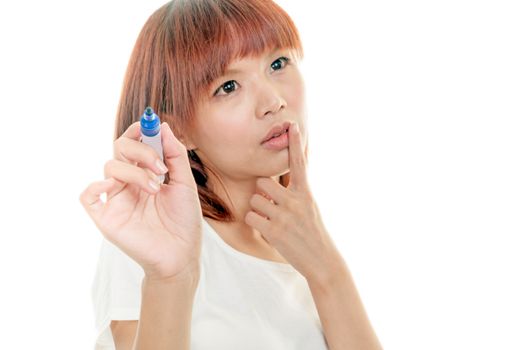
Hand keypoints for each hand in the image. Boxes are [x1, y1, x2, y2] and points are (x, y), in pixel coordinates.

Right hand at [79, 121, 201, 280]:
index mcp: (146, 173)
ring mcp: (116, 199)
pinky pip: (88, 196)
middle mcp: (128, 183)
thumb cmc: (184, 221)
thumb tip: (164, 126)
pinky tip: (115, 188)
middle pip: (119, 148)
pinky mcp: (106, 218)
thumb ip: (175, 155)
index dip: (140, 130)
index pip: (135, 143)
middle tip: (160, 166)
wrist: (182, 254)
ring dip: (134, 172)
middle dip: (140, 150)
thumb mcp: (185, 184)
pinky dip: (96, 186)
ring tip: (156, 189)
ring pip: (110, 168)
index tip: (151, 124)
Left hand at [245, 122, 343, 282]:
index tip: (293, 125)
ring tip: (271, 220)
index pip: (299, 164)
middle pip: (262, 182)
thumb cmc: (313, 232)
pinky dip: (255, 223)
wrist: (322, 260)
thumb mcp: (310, 207)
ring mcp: (285, 216)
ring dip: (258, 209)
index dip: (295, 144)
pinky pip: (251, 217)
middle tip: (271, 206)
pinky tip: (267, 230)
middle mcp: (295, 201)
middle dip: (262, 193)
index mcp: (305, 193)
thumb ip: (296, 192)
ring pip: (255, 199)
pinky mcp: (275, 231)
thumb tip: (283, 178)